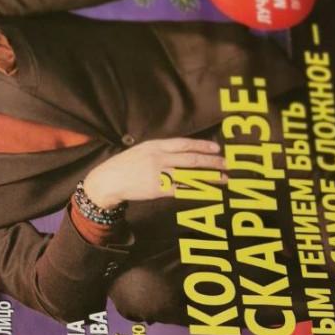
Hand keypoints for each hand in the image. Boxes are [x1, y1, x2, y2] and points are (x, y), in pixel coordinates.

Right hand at [82, 138, 226, 207]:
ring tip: (223, 179)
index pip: (185, 144)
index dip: (203, 147)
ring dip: (209, 178)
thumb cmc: (124, 167)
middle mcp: (159, 158)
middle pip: (192, 159)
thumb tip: (181, 154)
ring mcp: (159, 174)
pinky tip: (207, 190)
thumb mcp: (142, 150)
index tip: (218, 150)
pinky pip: (181, 190)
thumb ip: (161, 151)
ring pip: (190, 175)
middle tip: (227, 165)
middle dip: (212, 163)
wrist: (107, 181)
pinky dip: (195, 190)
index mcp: (156, 146)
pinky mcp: (157, 190)